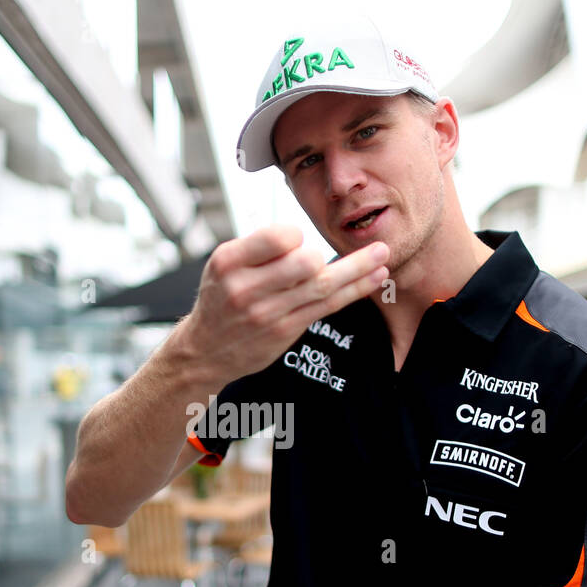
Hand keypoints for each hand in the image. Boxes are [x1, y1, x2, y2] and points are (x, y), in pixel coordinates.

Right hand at [175, 226, 388, 384]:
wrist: (204, 350)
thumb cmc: (220, 297)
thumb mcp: (222, 264)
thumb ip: (258, 248)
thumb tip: (302, 236)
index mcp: (229, 262)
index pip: (275, 238)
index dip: (294, 236)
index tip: (296, 239)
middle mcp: (246, 288)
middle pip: (304, 264)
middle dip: (322, 256)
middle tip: (328, 255)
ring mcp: (267, 313)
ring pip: (322, 286)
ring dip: (358, 269)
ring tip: (382, 253)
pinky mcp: (285, 331)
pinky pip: (326, 306)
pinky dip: (354, 290)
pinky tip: (374, 277)